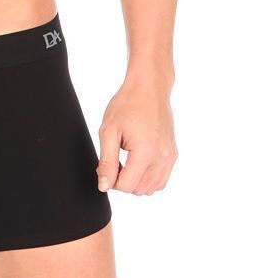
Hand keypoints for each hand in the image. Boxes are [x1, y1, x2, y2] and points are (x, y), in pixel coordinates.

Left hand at [96, 80, 177, 194]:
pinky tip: (139, 159)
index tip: (107, 163)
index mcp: (145, 153)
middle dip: (123, 179)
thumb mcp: (109, 131)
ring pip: (151, 188)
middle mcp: (162, 158)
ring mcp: (170, 157)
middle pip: (138, 190)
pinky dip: (149, 177)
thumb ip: (107, 161)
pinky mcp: (173, 154)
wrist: (149, 88)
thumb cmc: (128, 104)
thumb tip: (104, 185)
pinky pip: (161, 179)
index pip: (126, 186)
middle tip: (116, 157)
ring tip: (127, 157)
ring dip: (136, 180)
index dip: (111, 179)